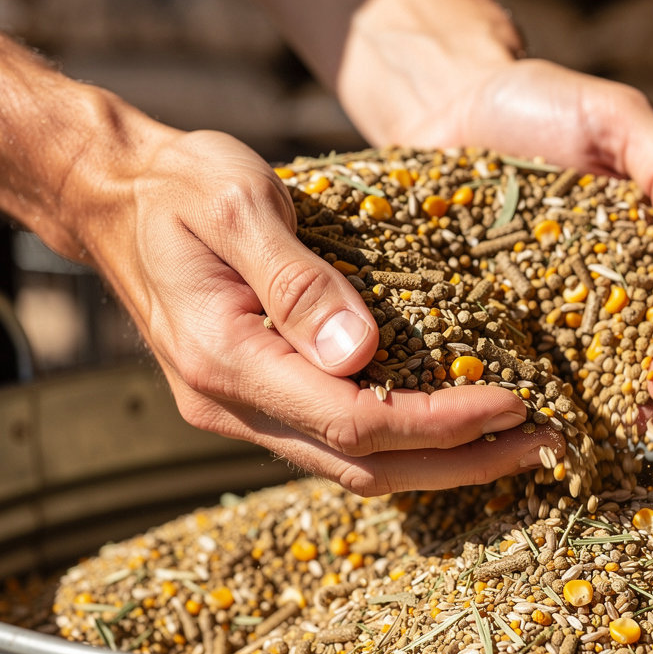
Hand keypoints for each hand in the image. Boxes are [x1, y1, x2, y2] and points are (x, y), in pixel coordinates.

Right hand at [81, 128, 559, 494]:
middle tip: (536, 446)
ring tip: (509, 445)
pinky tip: (445, 426)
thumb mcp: (241, 205)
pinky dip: (398, 443)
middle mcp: (230, 404)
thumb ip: (299, 281)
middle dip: (457, 462)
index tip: (512, 403)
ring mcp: (237, 411)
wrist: (116, 198)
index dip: (440, 421)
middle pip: (361, 465)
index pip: (355, 419)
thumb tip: (362, 353)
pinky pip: (334, 441)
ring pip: (350, 467)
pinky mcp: (252, 399)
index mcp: (226, 359)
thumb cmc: (180, 186)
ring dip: (434, 463)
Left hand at [384, 57, 652, 411]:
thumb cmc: (543, 103)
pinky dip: (549, 396)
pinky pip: (537, 369)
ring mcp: (567, 313)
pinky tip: (548, 413)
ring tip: (622, 418)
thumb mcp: (616, 116)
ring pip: (610, 371)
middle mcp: (623, 287)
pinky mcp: (512, 325)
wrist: (452, 106)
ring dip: (624, 400)